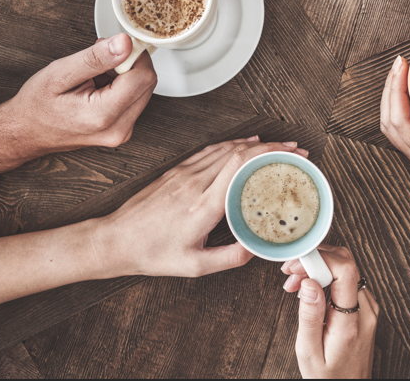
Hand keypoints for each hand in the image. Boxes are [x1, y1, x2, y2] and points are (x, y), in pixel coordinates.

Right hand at [0, 33, 156, 154]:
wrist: (25, 132)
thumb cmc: (36, 106)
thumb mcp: (60, 73)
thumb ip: (95, 58)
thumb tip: (125, 43)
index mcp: (104, 115)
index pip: (143, 76)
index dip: (134, 54)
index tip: (116, 44)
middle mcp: (118, 129)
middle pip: (146, 84)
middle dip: (128, 64)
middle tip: (100, 60)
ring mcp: (122, 133)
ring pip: (142, 91)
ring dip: (124, 76)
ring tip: (94, 76)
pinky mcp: (122, 131)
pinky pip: (134, 100)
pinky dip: (121, 87)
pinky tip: (98, 87)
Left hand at [98, 137, 308, 277]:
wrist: (115, 240)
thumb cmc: (151, 253)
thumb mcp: (195, 266)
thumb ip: (230, 257)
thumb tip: (255, 247)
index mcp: (203, 205)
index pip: (240, 166)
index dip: (268, 154)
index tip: (289, 155)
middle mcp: (194, 183)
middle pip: (238, 152)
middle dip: (271, 147)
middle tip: (294, 149)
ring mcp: (183, 174)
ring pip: (225, 148)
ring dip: (254, 143)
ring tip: (276, 145)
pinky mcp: (175, 171)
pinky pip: (209, 151)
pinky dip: (231, 145)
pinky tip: (243, 145)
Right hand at [281, 245, 378, 378]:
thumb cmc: (328, 377)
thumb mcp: (309, 352)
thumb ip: (309, 316)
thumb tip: (309, 282)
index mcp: (352, 322)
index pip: (345, 271)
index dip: (319, 258)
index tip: (296, 265)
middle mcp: (366, 310)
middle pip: (346, 263)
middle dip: (315, 260)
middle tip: (291, 274)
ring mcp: (369, 307)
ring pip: (346, 268)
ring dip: (319, 268)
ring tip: (295, 284)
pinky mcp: (366, 308)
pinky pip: (348, 280)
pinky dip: (327, 277)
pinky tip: (310, 290)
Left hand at [379, 55, 409, 187]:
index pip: (399, 123)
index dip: (395, 91)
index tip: (402, 66)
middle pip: (390, 122)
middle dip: (390, 90)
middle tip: (400, 63)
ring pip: (394, 123)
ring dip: (393, 96)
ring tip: (401, 71)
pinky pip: (405, 123)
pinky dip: (402, 103)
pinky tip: (409, 88)